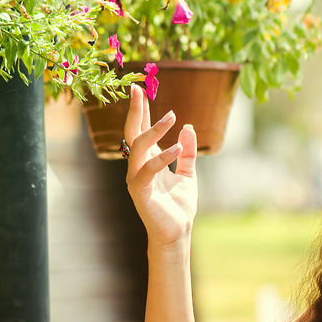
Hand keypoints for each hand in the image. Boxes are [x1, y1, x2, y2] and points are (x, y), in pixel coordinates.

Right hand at [123, 84, 198, 249]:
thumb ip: (188, 152)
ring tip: (172, 116)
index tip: (141, 89)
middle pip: (133, 133)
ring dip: (154, 130)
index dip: (141, 111)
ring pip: (138, 147)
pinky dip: (162, 157)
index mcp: (147, 161)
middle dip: (136, 111)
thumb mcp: (188, 173)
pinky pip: (147, 170)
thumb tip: (187, 128)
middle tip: (139, 90)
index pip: (141, 131)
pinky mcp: (140, 192)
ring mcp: (136, 179)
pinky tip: (177, 148)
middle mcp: (137, 167)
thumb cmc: (179, 206)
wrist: (178, 232)